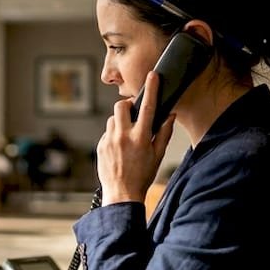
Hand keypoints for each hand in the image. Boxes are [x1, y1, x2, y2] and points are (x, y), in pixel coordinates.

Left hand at [96, 71, 175, 204]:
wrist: (121, 194)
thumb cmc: (143, 175)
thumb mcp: (158, 155)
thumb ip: (163, 133)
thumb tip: (169, 115)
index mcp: (141, 137)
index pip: (148, 107)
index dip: (151, 89)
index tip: (153, 75)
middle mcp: (123, 136)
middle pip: (121, 106)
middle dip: (128, 104)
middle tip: (135, 111)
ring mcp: (109, 140)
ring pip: (113, 119)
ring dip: (121, 121)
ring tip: (128, 135)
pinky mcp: (100, 146)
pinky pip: (107, 132)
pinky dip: (114, 134)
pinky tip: (120, 148)